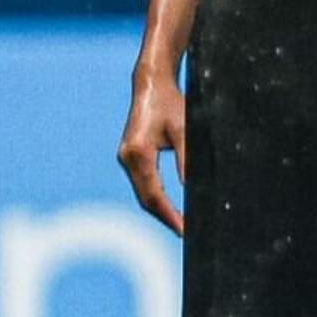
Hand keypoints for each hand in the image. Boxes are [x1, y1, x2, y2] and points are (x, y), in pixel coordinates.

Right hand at [118, 65, 187, 232]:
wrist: (151, 83)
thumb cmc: (170, 103)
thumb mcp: (185, 129)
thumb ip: (187, 159)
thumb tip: (191, 188)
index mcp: (138, 153)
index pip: (155, 194)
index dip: (170, 214)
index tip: (184, 230)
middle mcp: (127, 157)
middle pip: (146, 198)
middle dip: (165, 217)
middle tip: (185, 233)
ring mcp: (126, 157)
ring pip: (143, 192)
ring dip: (160, 209)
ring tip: (180, 224)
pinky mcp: (130, 155)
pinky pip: (142, 183)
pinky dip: (156, 196)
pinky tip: (169, 206)